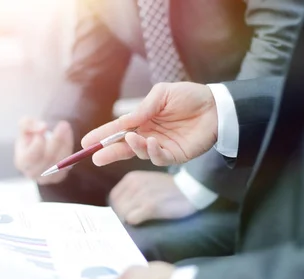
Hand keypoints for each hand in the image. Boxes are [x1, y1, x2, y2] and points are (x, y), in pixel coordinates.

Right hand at [14, 117, 73, 184]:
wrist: (38, 150)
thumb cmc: (29, 137)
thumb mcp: (24, 127)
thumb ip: (28, 124)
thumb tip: (43, 128)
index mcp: (22, 162)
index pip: (31, 156)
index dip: (39, 142)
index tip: (45, 127)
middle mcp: (33, 173)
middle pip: (48, 158)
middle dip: (57, 140)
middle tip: (64, 124)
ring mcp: (47, 178)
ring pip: (60, 162)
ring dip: (65, 143)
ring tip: (66, 127)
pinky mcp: (59, 177)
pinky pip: (67, 164)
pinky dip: (69, 149)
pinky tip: (68, 136)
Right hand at [82, 82, 217, 166]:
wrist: (217, 106)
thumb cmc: (190, 97)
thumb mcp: (162, 94)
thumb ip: (143, 108)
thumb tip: (125, 123)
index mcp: (143, 119)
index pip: (118, 129)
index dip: (102, 136)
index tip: (86, 142)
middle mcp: (148, 134)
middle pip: (124, 146)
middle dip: (109, 152)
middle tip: (96, 157)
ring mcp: (161, 146)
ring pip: (140, 153)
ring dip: (134, 147)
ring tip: (133, 138)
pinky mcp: (175, 155)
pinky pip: (159, 158)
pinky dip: (153, 152)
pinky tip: (152, 142)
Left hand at [110, 171, 194, 224]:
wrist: (191, 189)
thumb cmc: (169, 189)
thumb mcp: (147, 182)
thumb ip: (132, 191)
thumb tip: (119, 208)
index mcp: (132, 178)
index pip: (113, 198)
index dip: (119, 208)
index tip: (128, 213)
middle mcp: (134, 184)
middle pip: (117, 208)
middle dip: (123, 215)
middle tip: (136, 218)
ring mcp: (142, 195)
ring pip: (123, 215)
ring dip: (131, 220)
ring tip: (143, 218)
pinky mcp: (150, 206)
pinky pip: (132, 220)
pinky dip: (137, 223)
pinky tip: (148, 219)